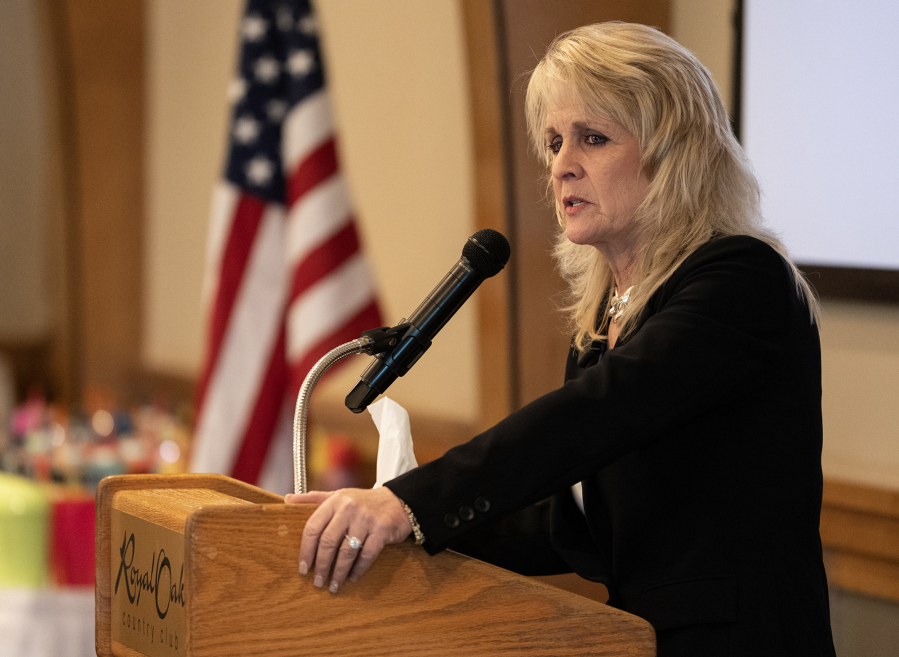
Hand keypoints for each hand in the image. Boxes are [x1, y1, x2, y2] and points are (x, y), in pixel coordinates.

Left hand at [284, 486, 411, 592]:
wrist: (398, 500)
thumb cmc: (363, 501)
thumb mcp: (338, 496)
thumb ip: (314, 498)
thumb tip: (287, 500)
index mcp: (335, 501)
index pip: (313, 527)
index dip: (306, 550)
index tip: (303, 568)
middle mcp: (349, 508)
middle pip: (328, 542)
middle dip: (321, 566)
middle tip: (318, 582)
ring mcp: (366, 519)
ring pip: (347, 551)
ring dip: (338, 572)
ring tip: (333, 586)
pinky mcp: (382, 530)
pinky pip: (367, 555)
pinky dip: (358, 569)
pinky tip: (353, 577)